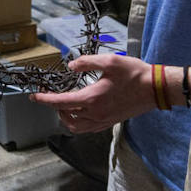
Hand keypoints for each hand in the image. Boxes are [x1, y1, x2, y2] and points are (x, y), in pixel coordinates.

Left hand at [30, 53, 152, 132]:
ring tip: (63, 104)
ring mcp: (104, 120)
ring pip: (76, 126)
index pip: (61, 102)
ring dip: (65, 117)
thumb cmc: (135, 74)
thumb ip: (87, 62)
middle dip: (54, 107)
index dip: (45, 99)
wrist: (155, 89)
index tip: (34, 96)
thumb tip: (71, 65)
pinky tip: (80, 111)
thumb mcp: (110, 61)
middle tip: (50, 95)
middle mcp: (96, 113)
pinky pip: (88, 128)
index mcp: (92, 99)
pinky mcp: (110, 122)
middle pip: (66, 117)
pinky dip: (78, 122)